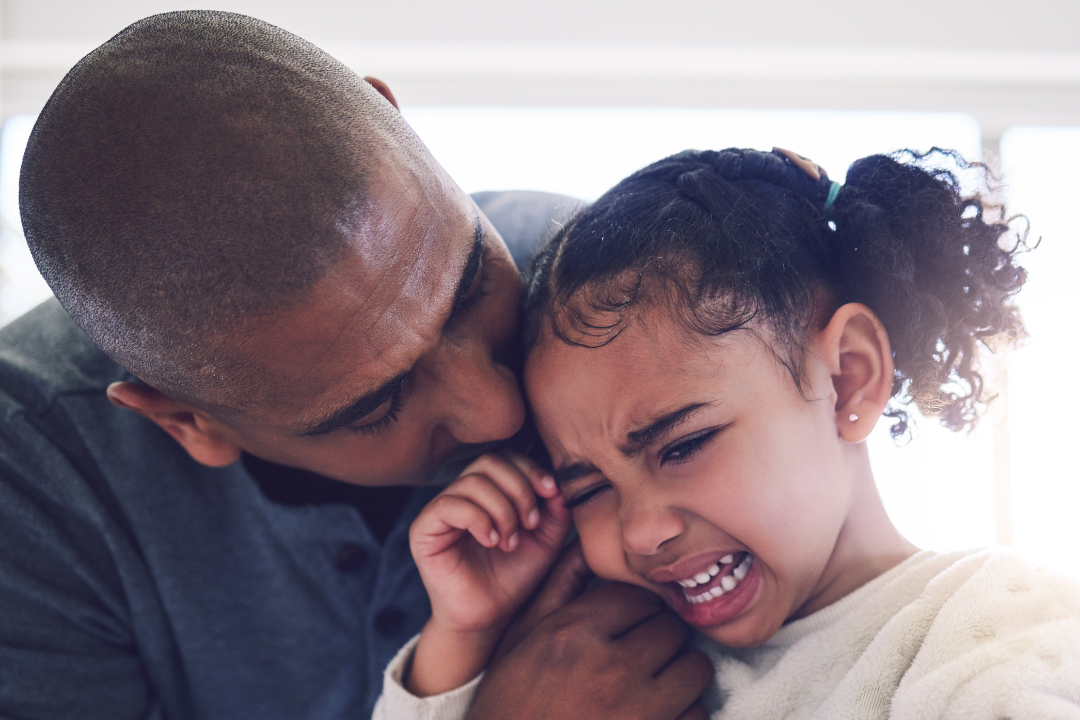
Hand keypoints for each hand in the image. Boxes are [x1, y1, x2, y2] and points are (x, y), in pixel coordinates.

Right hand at [407, 451, 571, 695]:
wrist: (488, 618)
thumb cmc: (513, 578)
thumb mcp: (545, 541)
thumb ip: (554, 511)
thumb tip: (557, 484)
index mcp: (487, 491)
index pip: (505, 458)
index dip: (530, 469)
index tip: (551, 493)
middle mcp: (461, 494)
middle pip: (489, 462)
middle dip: (519, 489)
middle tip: (530, 524)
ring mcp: (440, 509)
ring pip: (472, 482)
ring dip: (501, 510)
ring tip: (510, 541)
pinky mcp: (423, 529)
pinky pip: (449, 505)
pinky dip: (478, 519)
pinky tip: (491, 540)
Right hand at [468, 545, 713, 719]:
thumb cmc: (510, 703)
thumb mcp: (521, 639)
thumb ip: (558, 586)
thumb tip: (585, 542)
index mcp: (574, 634)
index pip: (639, 597)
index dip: (636, 610)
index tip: (629, 625)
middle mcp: (610, 668)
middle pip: (671, 628)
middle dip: (660, 639)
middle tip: (640, 655)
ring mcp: (638, 711)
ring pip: (695, 668)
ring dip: (679, 674)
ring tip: (653, 684)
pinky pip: (698, 714)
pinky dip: (684, 713)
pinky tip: (655, 714)